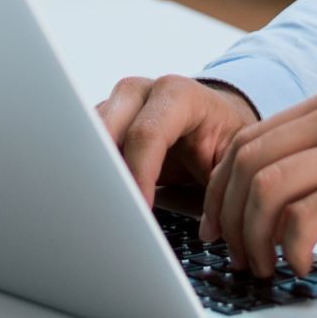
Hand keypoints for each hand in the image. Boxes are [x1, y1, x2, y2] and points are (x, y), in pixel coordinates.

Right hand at [95, 74, 260, 202]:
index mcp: (177, 95)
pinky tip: (99, 196)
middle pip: (105, 130)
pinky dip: (90, 171)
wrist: (215, 120)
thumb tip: (209, 225)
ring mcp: (116, 104)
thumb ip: (220, 182)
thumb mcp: (231, 157)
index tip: (140, 209)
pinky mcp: (102, 121)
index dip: (140, 175)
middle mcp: (141, 92)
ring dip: (93, 171)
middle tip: (112, 210)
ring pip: (88, 137)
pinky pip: (84, 145)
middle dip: (106, 172)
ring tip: (103, 207)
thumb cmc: (224, 138)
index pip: (147, 134)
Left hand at [203, 86, 316, 277]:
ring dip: (256, 239)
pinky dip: (291, 249)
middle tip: (236, 256)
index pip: (246, 142)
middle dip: (231, 218)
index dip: (218, 191)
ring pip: (269, 189)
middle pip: (248, 163)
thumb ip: (305, 167)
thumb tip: (239, 202)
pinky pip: (305, 217)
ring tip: (267, 266)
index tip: (216, 229)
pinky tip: (303, 265)